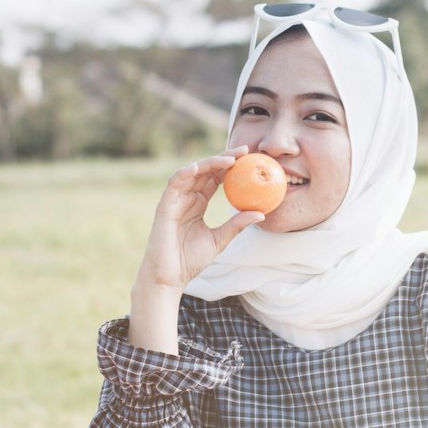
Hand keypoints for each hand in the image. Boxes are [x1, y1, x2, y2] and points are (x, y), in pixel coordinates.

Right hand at [139, 147, 263, 293]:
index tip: (250, 158)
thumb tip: (262, 213)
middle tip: (245, 150)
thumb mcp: (220, 239)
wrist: (170, 277)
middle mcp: (186, 198)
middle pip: (206, 170)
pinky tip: (199, 167)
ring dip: (210, 162)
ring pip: (192, 173)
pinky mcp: (165, 206)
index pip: (215, 178)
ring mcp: (175, 200)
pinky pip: (174, 184)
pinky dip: (185, 173)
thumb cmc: (190, 260)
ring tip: (230, 158)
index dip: (230, 166)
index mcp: (198, 204)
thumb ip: (237, 224)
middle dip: (225, 157)